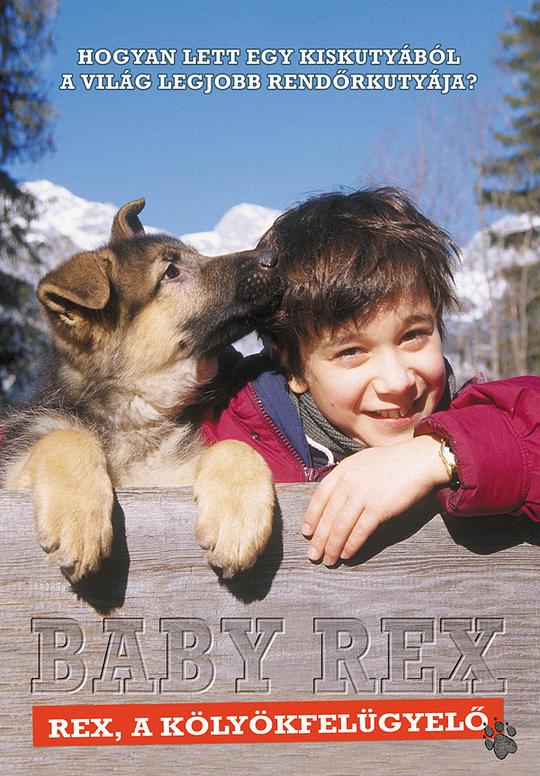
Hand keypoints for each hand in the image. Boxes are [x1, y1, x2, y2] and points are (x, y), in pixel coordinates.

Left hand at [301, 435, 450, 565]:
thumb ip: (346, 478)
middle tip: (313, 554)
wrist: (418, 460)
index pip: (319, 497)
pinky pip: (360, 531)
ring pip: (340, 527)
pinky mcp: (378, 508)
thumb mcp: (362, 462)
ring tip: (328, 559)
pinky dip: (351, 545)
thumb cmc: (392, 462)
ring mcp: (363, 496)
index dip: (311, 517)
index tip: (306, 532)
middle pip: (328, 516)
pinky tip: (346, 554)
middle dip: (319, 538)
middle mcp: (348, 483)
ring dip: (332, 546)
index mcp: (342, 470)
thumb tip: (334, 499)